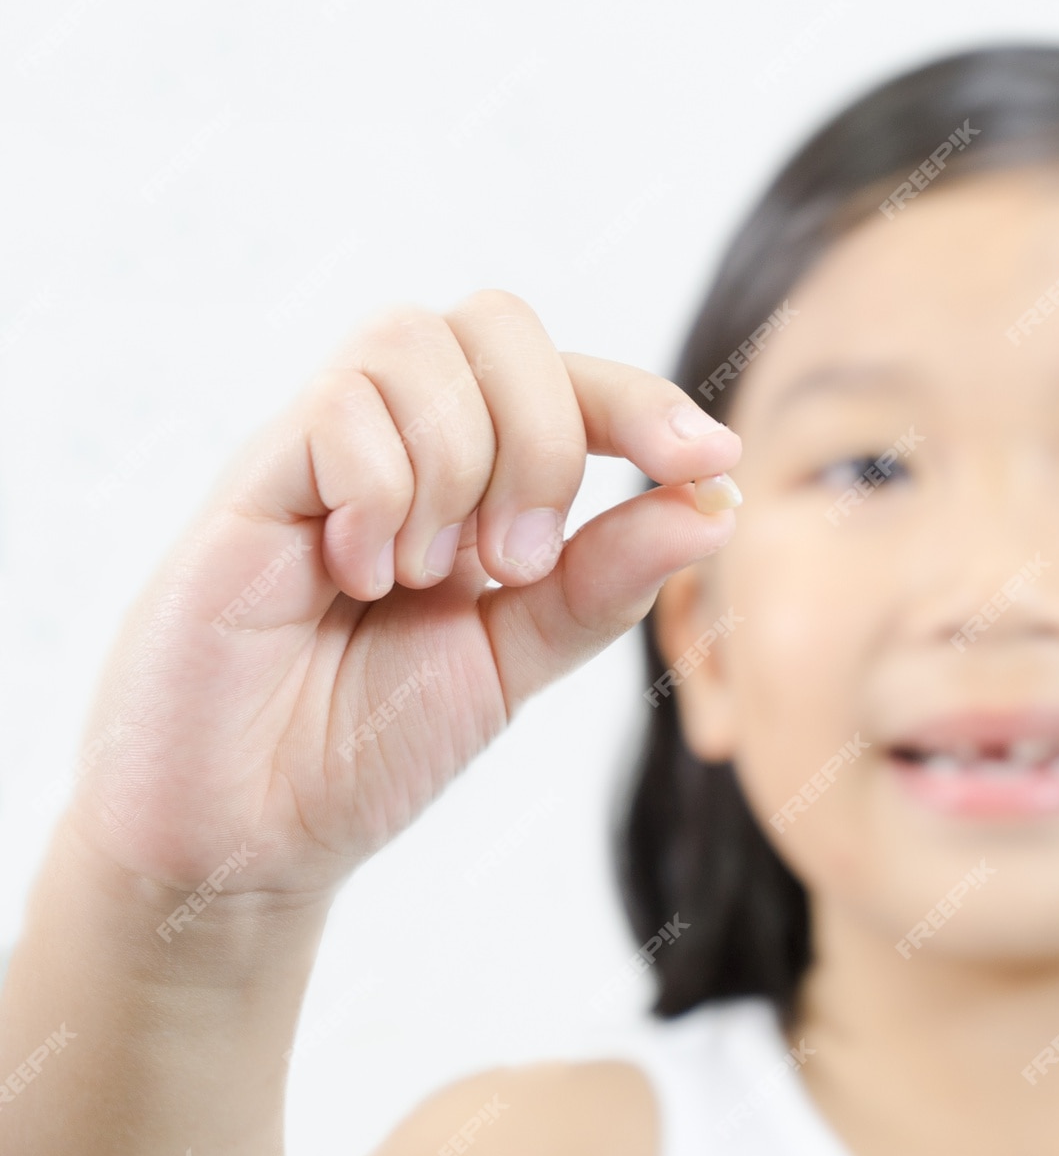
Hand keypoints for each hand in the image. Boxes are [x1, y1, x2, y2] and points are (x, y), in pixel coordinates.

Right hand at [60, 290, 739, 901]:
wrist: (246, 831)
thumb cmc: (369, 742)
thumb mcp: (516, 661)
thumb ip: (604, 583)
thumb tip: (716, 505)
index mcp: (474, 478)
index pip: (570, 381)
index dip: (647, 403)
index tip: (710, 461)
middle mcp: (396, 441)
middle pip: (499, 324)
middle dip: (545, 438)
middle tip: (518, 563)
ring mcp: (319, 451)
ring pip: (417, 342)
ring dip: (457, 464)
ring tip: (427, 575)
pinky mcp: (250, 480)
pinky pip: (339, 409)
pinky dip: (381, 492)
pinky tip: (358, 577)